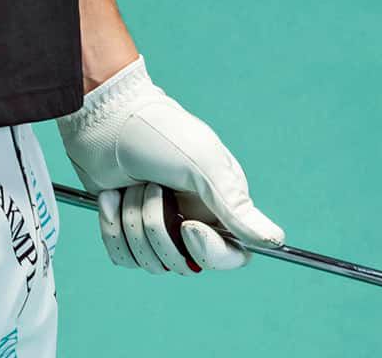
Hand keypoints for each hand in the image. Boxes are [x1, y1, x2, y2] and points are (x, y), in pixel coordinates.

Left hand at [55, 55, 284, 273]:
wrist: (105, 117)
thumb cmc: (158, 132)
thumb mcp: (203, 164)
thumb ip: (237, 207)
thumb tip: (276, 241)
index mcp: (218, 205)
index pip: (229, 257)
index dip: (209, 252)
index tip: (188, 227)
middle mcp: (190, 219)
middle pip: (184, 263)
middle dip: (158, 226)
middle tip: (151, 185)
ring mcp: (156, 223)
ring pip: (151, 262)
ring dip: (133, 220)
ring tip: (131, 184)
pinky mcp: (125, 225)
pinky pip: (123, 256)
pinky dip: (112, 227)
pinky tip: (111, 195)